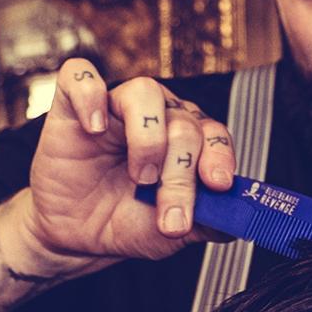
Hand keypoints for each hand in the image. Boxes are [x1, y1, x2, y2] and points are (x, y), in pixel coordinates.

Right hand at [15, 57, 238, 266]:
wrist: (76, 235)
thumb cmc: (126, 223)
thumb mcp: (172, 233)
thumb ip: (208, 222)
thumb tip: (239, 218)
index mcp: (188, 139)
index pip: (214, 133)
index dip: (220, 156)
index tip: (218, 185)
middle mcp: (157, 115)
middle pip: (183, 124)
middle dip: (181, 174)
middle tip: (170, 217)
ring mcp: (115, 107)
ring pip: (145, 92)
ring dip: (147, 139)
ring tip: (140, 178)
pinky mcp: (72, 106)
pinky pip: (80, 76)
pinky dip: (90, 97)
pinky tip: (95, 129)